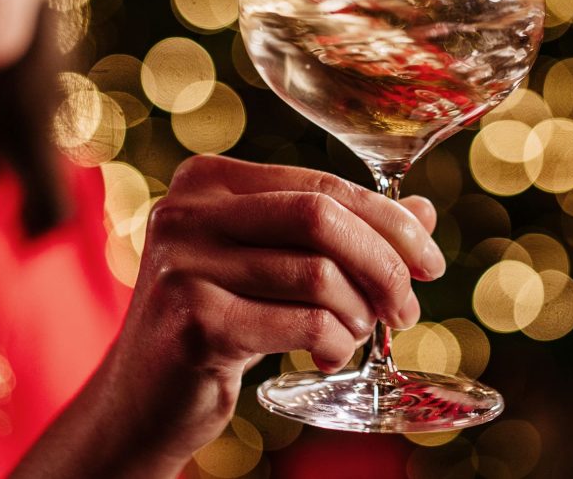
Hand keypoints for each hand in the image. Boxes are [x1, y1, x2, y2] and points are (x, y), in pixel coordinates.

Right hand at [111, 155, 442, 473]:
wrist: (144, 392)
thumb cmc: (217, 316)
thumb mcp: (271, 260)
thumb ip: (338, 229)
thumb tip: (423, 210)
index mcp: (207, 180)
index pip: (320, 183)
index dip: (388, 220)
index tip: (428, 260)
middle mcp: (188, 210)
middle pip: (320, 217)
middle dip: (385, 264)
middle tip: (405, 308)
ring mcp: (184, 264)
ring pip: (319, 274)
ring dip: (359, 314)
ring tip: (354, 335)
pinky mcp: (192, 321)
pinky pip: (306, 323)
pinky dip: (336, 342)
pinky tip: (328, 354)